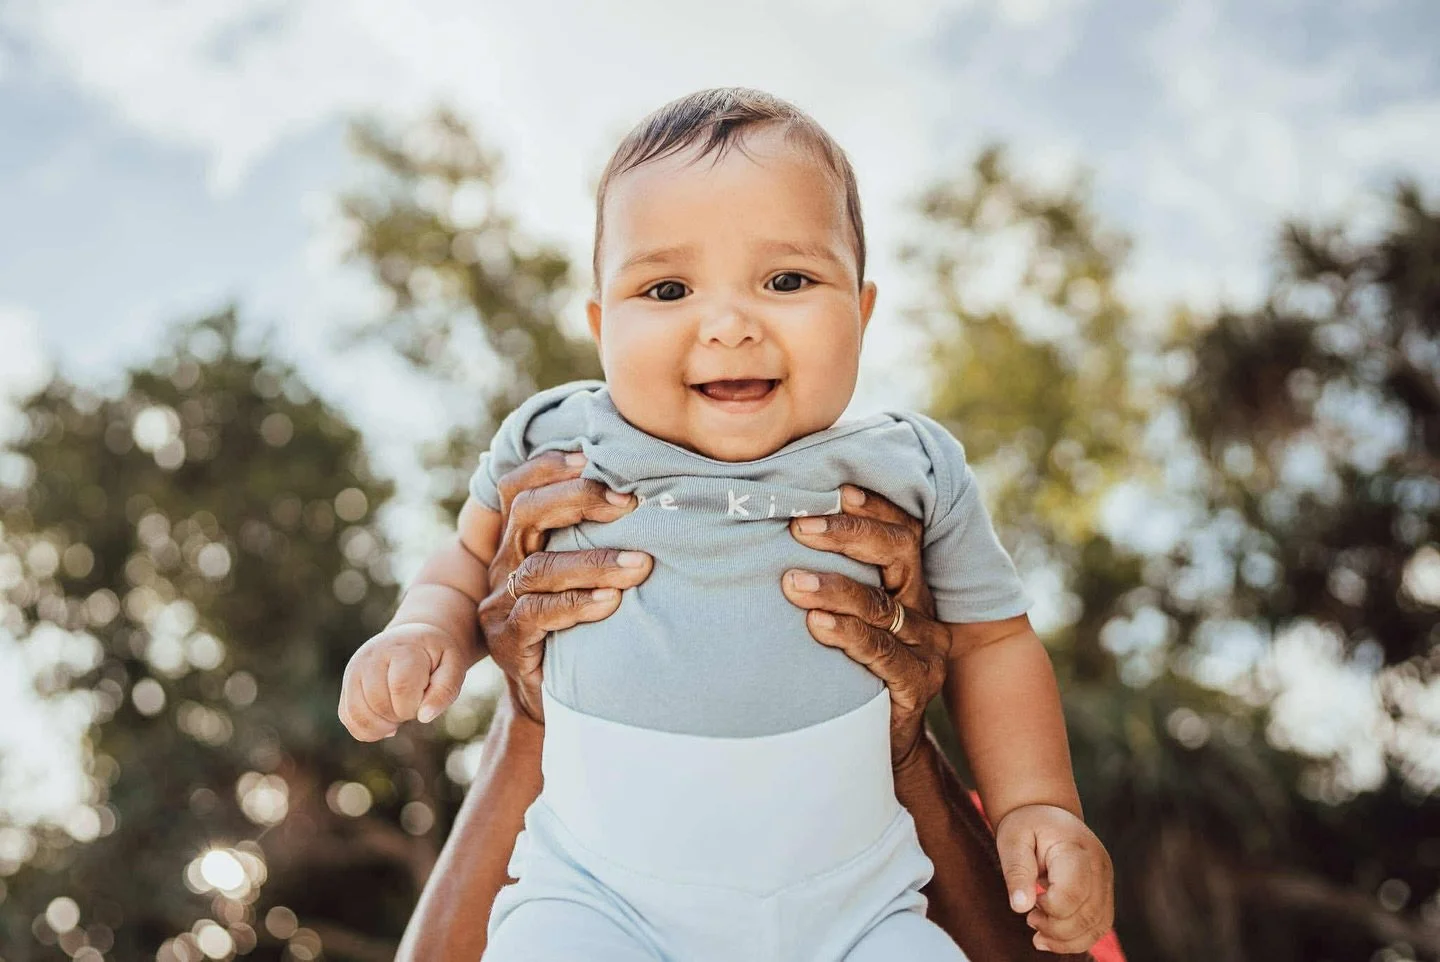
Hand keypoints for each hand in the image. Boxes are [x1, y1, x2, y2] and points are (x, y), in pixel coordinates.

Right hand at [339, 622, 473, 740]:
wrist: (414, 639)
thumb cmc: (436, 657)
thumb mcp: (453, 666)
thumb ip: (445, 690)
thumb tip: (424, 717)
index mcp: (402, 648)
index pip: (401, 687)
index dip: (414, 706)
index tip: (424, 700)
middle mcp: (372, 656)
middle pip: (378, 703)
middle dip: (400, 715)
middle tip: (413, 703)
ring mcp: (355, 669)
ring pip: (358, 714)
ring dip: (382, 726)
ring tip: (398, 713)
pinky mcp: (347, 684)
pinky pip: (347, 717)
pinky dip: (367, 729)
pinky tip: (385, 721)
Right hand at [476, 450, 652, 722]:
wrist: (549, 694)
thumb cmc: (577, 622)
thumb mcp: (582, 573)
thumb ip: (594, 536)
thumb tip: (649, 491)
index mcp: (517, 540)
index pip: (516, 487)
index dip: (549, 466)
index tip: (594, 458)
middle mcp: (502, 564)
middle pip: (525, 513)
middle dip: (577, 501)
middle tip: (629, 504)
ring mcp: (500, 603)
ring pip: (539, 568)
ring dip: (594, 562)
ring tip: (641, 565)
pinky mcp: (507, 641)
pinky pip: (538, 614)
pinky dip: (578, 604)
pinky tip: (612, 602)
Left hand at [780, 484, 948, 767]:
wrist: (878, 743)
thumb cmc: (848, 668)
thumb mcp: (843, 617)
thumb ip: (824, 579)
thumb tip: (771, 531)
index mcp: (908, 584)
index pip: (902, 530)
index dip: (874, 507)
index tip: (835, 488)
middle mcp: (922, 608)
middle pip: (898, 553)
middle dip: (849, 534)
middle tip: (798, 526)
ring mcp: (924, 647)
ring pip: (881, 605)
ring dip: (835, 587)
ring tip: (792, 581)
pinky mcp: (915, 684)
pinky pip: (880, 652)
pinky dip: (847, 635)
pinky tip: (816, 624)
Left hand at [995, 803, 1114, 954]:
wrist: (1047, 814)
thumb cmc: (1027, 825)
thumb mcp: (1012, 839)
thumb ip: (1016, 871)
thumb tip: (1020, 907)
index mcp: (1076, 849)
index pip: (1072, 893)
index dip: (1049, 908)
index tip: (1029, 902)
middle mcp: (1099, 866)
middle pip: (1087, 914)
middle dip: (1056, 929)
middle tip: (1030, 920)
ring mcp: (1106, 881)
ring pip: (1097, 926)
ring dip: (1067, 940)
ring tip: (1039, 934)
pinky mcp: (1104, 893)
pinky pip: (1099, 926)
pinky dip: (1077, 939)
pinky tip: (1052, 937)